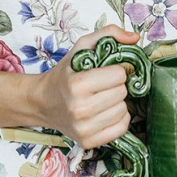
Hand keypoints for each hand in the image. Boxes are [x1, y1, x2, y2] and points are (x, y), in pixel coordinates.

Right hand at [32, 26, 138, 148]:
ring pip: (124, 111)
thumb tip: (135, 37)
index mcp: (77, 85)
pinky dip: (118, 119)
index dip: (115, 71)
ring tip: (102, 99)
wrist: (42, 102)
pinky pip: (122, 128)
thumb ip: (109, 34)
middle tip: (102, 86)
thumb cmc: (65, 74)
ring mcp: (83, 128)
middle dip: (116, 87)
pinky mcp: (88, 142)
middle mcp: (80, 109)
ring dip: (117, 103)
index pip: (119, 75)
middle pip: (122, 93)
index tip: (104, 72)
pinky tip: (105, 112)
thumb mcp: (82, 47)